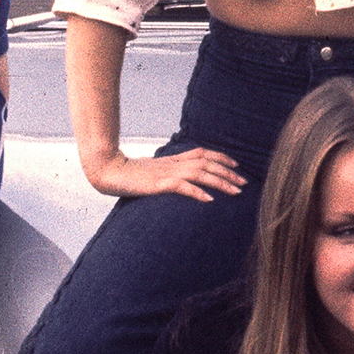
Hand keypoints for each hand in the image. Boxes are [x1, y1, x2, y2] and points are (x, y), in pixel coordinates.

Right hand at [83, 147, 244, 201]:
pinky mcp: (159, 184)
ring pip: (201, 174)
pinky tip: (209, 200)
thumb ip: (169, 172)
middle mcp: (174, 163)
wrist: (109, 171)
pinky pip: (182, 187)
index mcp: (173, 158)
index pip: (204, 153)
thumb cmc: (130, 174)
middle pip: (208, 164)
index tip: (237, 165)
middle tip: (244, 183)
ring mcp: (167, 173)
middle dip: (229, 173)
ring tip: (235, 191)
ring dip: (220, 182)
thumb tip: (182, 179)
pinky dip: (197, 192)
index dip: (222, 158)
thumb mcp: (154, 171)